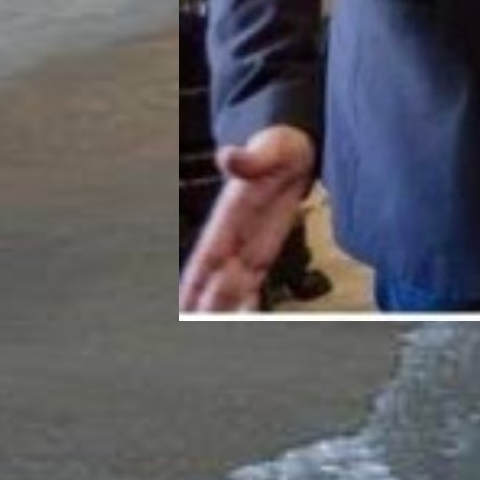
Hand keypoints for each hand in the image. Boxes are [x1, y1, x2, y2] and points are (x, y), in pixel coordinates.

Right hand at [179, 125, 318, 313]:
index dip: (194, 283)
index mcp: (230, 217)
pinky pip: (253, 282)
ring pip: (231, 287)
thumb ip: (251, 158)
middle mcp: (234, 236)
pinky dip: (246, 303)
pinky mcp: (265, 248)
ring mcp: (249, 244)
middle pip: (216, 281)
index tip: (182, 306)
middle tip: (196, 331)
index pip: (207, 256)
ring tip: (217, 335)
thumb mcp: (273, 147)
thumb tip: (226, 155)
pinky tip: (245, 321)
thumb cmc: (284, 144)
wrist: (296, 145)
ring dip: (223, 310)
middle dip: (206, 307)